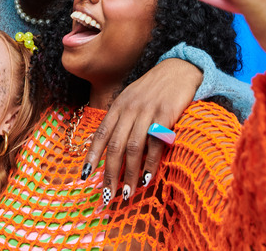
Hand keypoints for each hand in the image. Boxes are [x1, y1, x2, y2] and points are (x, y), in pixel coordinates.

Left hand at [83, 59, 201, 199]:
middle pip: (115, 146)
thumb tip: (110, 148)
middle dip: (110, 173)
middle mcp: (129, 108)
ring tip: (127, 193)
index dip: (92, 156)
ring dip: (129, 174)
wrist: (180, 69)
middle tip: (108, 195)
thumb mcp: (132, 99)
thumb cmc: (154, 89)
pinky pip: (155, 143)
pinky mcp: (166, 113)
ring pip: (133, 148)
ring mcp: (147, 111)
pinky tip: (147, 178)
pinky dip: (150, 163)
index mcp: (118, 106)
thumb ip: (121, 120)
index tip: (85, 176)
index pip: (101, 134)